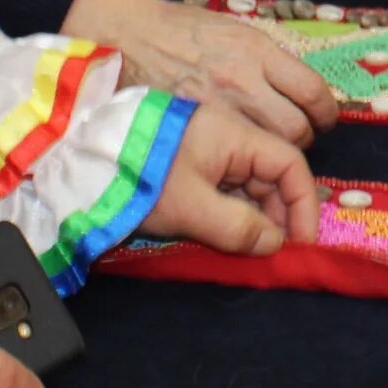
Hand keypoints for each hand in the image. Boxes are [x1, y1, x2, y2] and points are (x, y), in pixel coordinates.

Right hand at [63, 0, 339, 145]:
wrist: (122, 35)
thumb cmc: (175, 30)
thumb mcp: (229, 30)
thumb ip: (263, 59)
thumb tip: (294, 85)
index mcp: (255, 50)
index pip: (312, 91)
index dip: (325, 113)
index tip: (323, 118)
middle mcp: (241, 81)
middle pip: (296, 128)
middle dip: (302, 139)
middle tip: (294, 139)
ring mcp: (216, 110)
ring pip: (267, 151)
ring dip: (273, 156)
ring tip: (264, 153)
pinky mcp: (192, 131)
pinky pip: (232, 160)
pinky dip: (242, 167)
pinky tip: (238, 164)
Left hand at [147, 100, 320, 254]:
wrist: (84, 162)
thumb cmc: (142, 179)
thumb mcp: (190, 208)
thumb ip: (238, 227)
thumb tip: (275, 243)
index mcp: (234, 135)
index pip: (289, 162)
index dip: (303, 202)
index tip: (302, 241)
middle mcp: (228, 137)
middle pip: (272, 174)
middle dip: (280, 214)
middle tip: (273, 252)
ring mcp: (209, 149)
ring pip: (250, 183)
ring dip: (257, 216)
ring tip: (248, 248)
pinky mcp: (192, 163)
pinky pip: (227, 187)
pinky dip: (234, 212)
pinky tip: (227, 235)